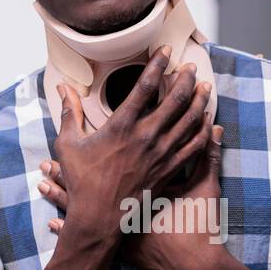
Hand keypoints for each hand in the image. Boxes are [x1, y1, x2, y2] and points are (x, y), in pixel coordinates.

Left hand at [40, 123, 230, 269]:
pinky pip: (88, 236)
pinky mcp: (120, 249)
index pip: (115, 162)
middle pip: (92, 184)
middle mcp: (128, 208)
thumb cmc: (200, 227)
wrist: (197, 266)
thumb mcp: (206, 188)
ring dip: (63, 197)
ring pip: (85, 210)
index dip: (94, 148)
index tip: (74, 134)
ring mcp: (121, 231)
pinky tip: (51, 223)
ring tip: (41, 183)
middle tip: (45, 161)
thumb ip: (208, 156)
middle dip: (68, 172)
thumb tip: (216, 127)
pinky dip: (71, 228)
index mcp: (145, 187)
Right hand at [49, 47, 213, 244]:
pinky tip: (208, 121)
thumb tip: (62, 88)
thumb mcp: (68, 145)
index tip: (164, 50)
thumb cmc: (82, 182)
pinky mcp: (169, 171)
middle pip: (175, 99)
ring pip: (189, 120)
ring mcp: (161, 155)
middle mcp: (146, 137)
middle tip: (191, 66)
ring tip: (206, 86)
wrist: (99, 219)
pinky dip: (203, 131)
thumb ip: (68, 113)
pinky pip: (194, 147)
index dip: (157, 64)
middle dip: (185, 78)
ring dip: (200, 100)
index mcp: (121, 126)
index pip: (144, 86)